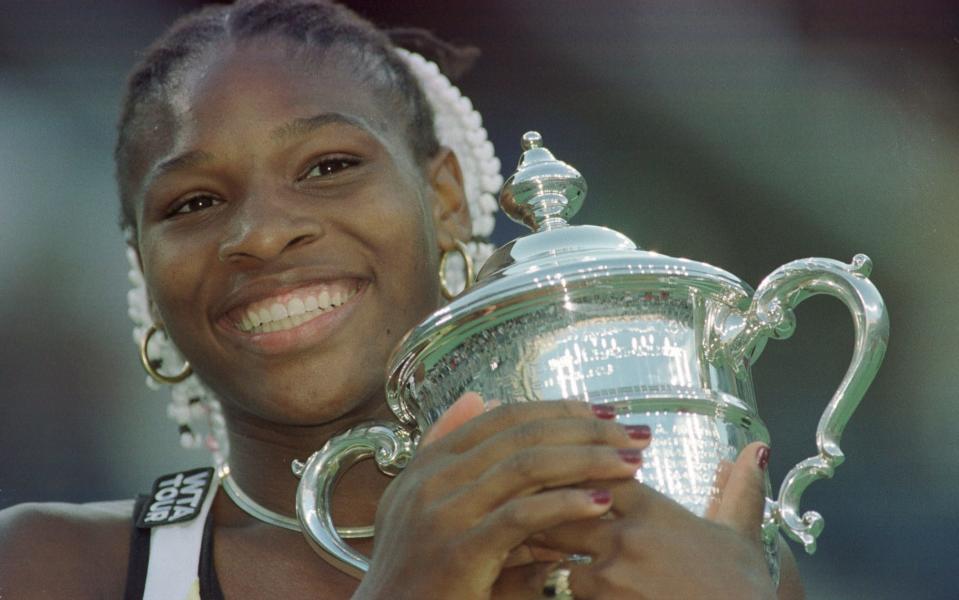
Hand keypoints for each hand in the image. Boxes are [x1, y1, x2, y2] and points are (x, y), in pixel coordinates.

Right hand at [352, 394, 651, 599]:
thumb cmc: (415, 569)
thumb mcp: (417, 502)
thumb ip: (445, 448)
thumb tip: (477, 397)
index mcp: (430, 462)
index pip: (506, 417)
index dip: (561, 409)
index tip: (607, 411)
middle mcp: (433, 479)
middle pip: (523, 435)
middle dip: (587, 430)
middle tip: (635, 434)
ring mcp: (444, 514)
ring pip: (526, 466)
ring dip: (587, 460)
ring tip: (631, 463)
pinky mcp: (459, 553)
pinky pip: (521, 516)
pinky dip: (565, 504)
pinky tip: (600, 502)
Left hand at [503, 442, 779, 598]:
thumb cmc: (740, 591)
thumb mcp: (742, 536)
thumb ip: (741, 489)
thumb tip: (756, 449)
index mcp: (653, 509)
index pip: (595, 469)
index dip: (574, 467)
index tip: (559, 470)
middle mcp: (627, 534)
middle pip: (561, 501)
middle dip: (542, 503)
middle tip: (521, 500)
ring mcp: (611, 573)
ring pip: (552, 547)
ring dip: (539, 546)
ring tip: (522, 542)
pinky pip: (557, 588)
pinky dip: (546, 583)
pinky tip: (533, 581)